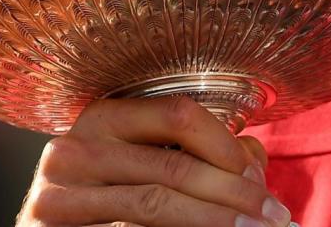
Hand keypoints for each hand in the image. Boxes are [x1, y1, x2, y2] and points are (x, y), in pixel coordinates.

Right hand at [16, 95, 290, 226]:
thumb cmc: (109, 200)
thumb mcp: (150, 164)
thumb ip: (200, 154)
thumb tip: (254, 163)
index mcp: (104, 116)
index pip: (178, 114)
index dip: (225, 146)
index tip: (259, 177)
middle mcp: (74, 147)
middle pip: (173, 165)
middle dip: (233, 192)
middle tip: (273, 216)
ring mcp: (56, 193)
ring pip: (155, 204)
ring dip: (215, 219)